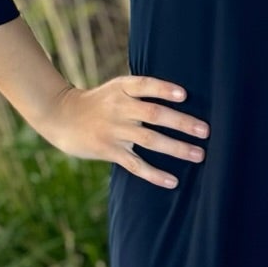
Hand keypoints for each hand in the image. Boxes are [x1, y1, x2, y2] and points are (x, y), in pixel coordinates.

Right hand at [37, 74, 207, 188]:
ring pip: (150, 140)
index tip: (184, 95)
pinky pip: (135, 164)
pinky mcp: (108, 150)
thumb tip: (181, 97)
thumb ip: (141, 92)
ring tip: (199, 155)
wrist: (61, 116)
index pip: (146, 85)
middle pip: (154, 114)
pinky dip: (154, 174)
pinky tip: (172, 181)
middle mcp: (119, 107)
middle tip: (205, 131)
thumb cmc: (99, 102)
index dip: (164, 89)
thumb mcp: (116, 88)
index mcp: (122, 88)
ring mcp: (114, 130)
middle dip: (182, 123)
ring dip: (177, 148)